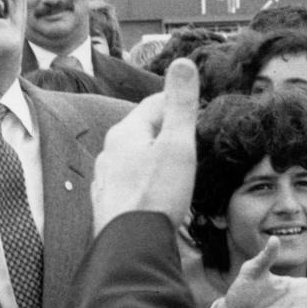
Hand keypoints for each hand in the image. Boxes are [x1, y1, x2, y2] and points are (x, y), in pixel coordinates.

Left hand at [92, 59, 199, 233]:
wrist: (130, 245)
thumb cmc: (157, 193)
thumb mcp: (177, 144)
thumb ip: (181, 104)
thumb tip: (182, 62)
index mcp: (125, 132)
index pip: (154, 103)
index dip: (180, 103)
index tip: (200, 110)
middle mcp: (109, 151)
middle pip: (143, 130)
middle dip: (167, 131)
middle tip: (193, 140)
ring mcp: (105, 177)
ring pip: (134, 156)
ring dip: (155, 157)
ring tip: (179, 168)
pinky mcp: (107, 201)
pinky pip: (130, 180)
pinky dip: (145, 179)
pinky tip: (157, 192)